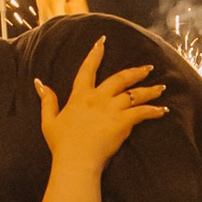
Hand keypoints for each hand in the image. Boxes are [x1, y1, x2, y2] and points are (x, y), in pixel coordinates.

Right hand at [38, 35, 166, 174]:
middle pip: (120, 78)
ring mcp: (111, 109)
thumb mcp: (49, 121)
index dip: (95, 53)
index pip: (88, 69)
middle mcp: (98, 98)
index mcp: (80, 96)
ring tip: (161, 88)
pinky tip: (162, 110)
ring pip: (135, 93)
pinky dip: (154, 111)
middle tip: (148, 68)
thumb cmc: (62, 144)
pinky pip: (142, 112)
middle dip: (135, 71)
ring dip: (150, 90)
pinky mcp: (123, 122)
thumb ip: (47, 100)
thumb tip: (39, 83)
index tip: (102, 41)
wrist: (76, 160)